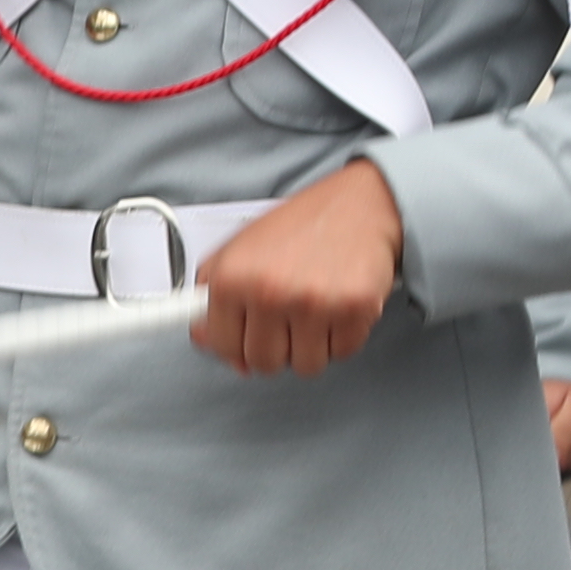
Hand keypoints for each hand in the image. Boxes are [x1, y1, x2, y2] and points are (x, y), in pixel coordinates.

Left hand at [191, 161, 401, 378]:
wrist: (359, 204)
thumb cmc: (301, 226)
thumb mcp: (238, 248)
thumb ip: (212, 297)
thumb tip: (211, 343)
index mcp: (232, 277)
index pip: (220, 345)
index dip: (234, 345)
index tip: (245, 337)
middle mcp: (269, 292)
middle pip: (262, 362)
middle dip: (275, 346)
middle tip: (285, 318)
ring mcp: (312, 304)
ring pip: (304, 365)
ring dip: (310, 345)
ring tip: (312, 310)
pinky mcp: (354, 310)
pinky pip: (341, 353)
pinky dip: (342, 337)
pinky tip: (337, 307)